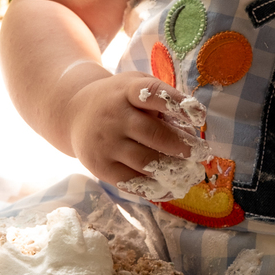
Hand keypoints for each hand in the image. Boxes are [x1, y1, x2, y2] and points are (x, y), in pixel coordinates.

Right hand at [64, 71, 201, 190]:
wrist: (74, 113)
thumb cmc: (118, 99)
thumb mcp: (134, 85)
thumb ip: (160, 99)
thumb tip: (191, 123)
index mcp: (126, 91)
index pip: (153, 94)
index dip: (178, 104)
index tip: (200, 116)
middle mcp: (114, 116)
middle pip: (153, 133)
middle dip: (181, 145)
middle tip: (200, 152)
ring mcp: (106, 143)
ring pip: (145, 161)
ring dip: (172, 169)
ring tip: (189, 172)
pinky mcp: (100, 167)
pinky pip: (131, 182)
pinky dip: (154, 188)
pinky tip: (170, 188)